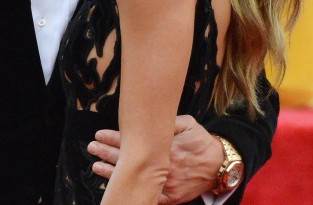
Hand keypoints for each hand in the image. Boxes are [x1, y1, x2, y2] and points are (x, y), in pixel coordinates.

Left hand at [88, 115, 224, 204]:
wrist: (219, 166)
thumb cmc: (201, 141)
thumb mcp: (187, 123)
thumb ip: (168, 121)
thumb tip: (150, 115)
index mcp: (165, 146)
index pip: (133, 141)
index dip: (114, 138)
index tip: (99, 134)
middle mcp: (162, 165)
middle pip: (129, 159)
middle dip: (108, 153)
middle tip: (92, 147)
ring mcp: (165, 184)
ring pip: (134, 180)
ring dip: (112, 173)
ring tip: (95, 167)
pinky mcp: (169, 197)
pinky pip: (147, 197)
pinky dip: (131, 194)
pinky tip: (116, 190)